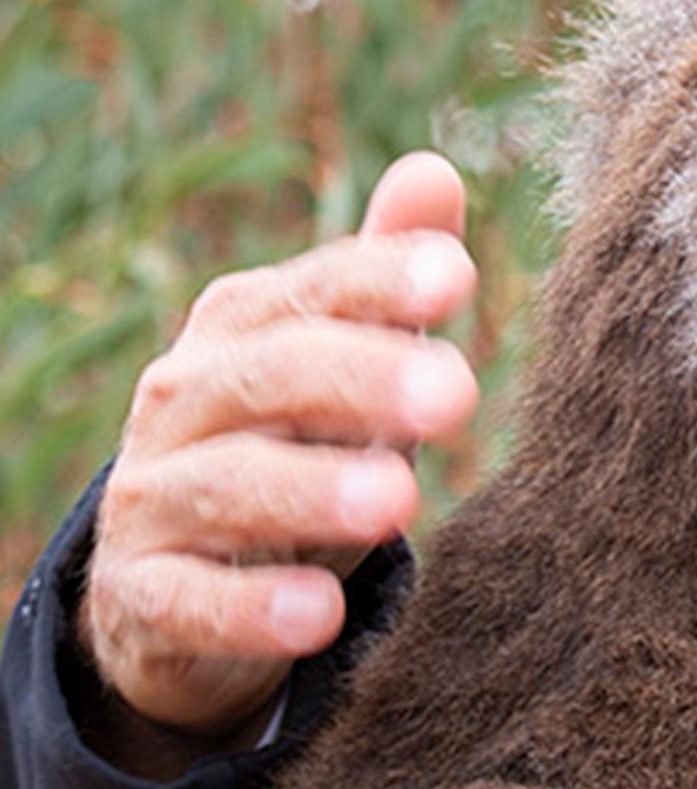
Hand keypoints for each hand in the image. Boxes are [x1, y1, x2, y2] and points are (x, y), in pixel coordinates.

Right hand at [78, 152, 478, 749]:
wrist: (188, 583)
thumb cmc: (298, 446)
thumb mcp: (349, 365)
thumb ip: (384, 281)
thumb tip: (436, 172)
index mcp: (243, 328)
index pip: (313, 291)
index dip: (379, 279)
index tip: (459, 276)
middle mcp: (187, 399)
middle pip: (272, 377)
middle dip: (362, 380)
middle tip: (456, 394)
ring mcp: (156, 498)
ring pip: (228, 484)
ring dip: (312, 490)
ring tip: (400, 501)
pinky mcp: (145, 596)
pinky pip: (189, 601)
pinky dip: (251, 608)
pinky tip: (316, 616)